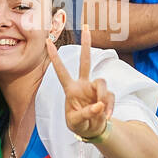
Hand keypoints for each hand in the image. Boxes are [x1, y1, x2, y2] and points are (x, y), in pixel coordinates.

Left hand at [47, 23, 115, 139]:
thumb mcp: (75, 123)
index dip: (55, 57)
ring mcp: (95, 88)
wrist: (92, 130)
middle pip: (85, 61)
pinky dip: (110, 108)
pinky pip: (110, 97)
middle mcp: (83, 84)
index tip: (47, 41)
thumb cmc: (78, 125)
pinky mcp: (106, 95)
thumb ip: (86, 113)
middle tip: (86, 26)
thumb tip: (99, 105)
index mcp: (70, 89)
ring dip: (102, 97)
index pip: (61, 71)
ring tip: (101, 111)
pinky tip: (107, 116)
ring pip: (102, 83)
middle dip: (86, 44)